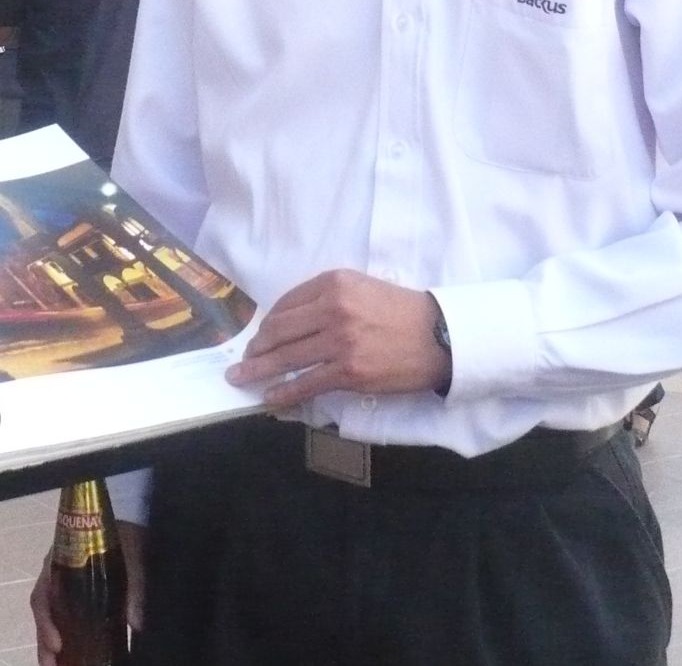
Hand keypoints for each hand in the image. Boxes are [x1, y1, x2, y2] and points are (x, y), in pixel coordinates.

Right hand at [32, 521, 144, 665]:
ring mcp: (66, 590)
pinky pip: (64, 623)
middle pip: (44, 614)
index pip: (44, 595)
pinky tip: (68, 660)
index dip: (46, 622)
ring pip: (51, 621)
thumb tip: (137, 622)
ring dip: (50, 647)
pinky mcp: (78, 601)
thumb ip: (135, 583)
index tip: (58, 644)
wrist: (133, 530)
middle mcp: (57, 577)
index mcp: (61, 561)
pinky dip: (65, 643)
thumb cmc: (125, 537)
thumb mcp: (132, 552)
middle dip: (45, 643)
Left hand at [225, 271, 449, 408]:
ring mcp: (340, 341)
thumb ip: (327, 297)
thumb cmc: (401, 311)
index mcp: (334, 283)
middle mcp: (333, 308)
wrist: (439, 336)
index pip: (287, 303)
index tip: (260, 335)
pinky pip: (307, 382)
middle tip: (242, 359)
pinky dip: (284, 392)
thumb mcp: (362, 287)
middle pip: (279, 330)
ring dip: (259, 370)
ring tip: (241, 378)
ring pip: (287, 357)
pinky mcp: (349, 372)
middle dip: (256, 347)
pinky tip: (270, 397)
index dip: (268, 323)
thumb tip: (290, 321)